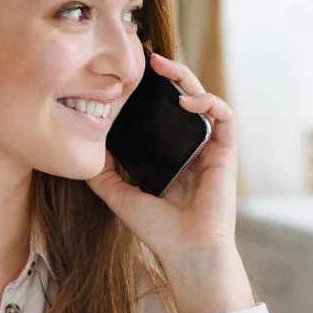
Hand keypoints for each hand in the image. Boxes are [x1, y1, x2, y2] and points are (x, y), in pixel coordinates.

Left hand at [86, 52, 254, 312]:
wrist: (187, 253)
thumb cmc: (159, 232)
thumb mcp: (120, 196)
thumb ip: (104, 173)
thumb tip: (85, 148)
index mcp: (170, 155)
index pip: (162, 113)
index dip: (150, 91)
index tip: (129, 73)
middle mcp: (191, 147)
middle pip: (183, 99)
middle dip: (168, 75)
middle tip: (146, 58)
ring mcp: (210, 149)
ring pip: (204, 100)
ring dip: (187, 79)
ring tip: (164, 68)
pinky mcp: (227, 153)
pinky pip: (224, 116)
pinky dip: (208, 102)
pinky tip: (186, 101)